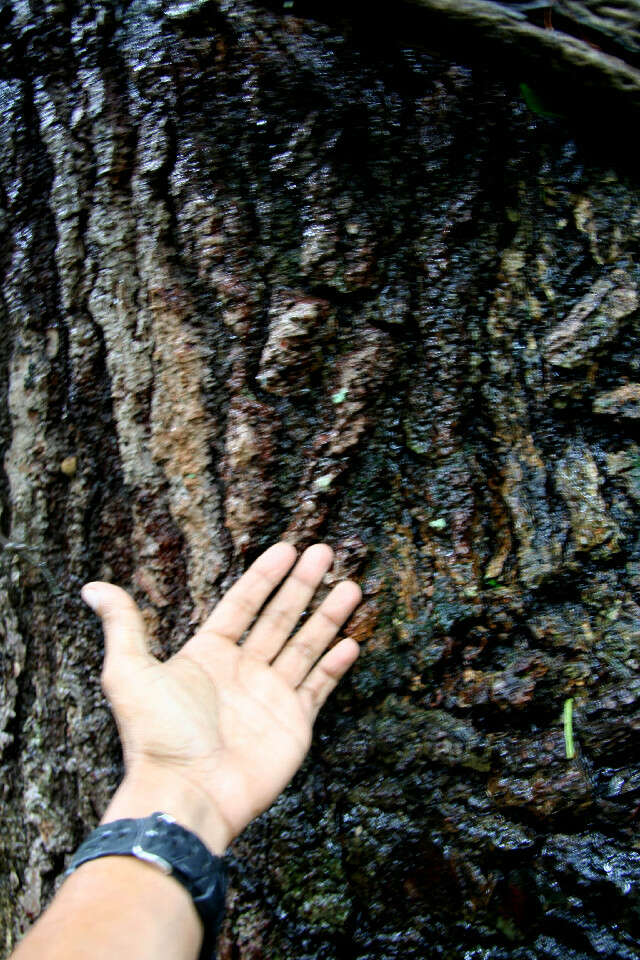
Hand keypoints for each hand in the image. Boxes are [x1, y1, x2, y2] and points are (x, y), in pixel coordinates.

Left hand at [81, 543, 360, 852]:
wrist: (188, 796)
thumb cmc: (157, 737)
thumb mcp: (130, 673)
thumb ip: (123, 626)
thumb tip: (92, 587)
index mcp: (208, 655)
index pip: (243, 604)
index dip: (265, 576)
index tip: (287, 548)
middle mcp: (242, 671)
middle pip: (279, 618)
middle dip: (303, 585)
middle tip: (325, 552)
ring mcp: (270, 697)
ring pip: (305, 645)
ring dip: (328, 616)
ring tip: (351, 586)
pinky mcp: (293, 725)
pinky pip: (319, 687)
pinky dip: (335, 666)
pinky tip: (350, 641)